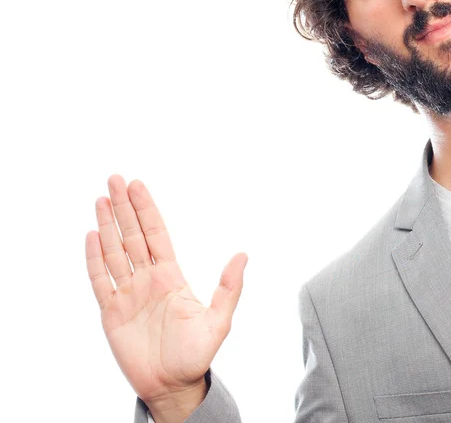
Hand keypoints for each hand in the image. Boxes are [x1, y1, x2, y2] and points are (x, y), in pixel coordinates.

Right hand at [85, 174, 246, 405]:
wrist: (173, 385)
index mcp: (171, 275)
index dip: (146, 209)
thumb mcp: (219, 320)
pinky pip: (100, 281)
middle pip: (133, 235)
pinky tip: (92, 236)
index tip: (137, 185)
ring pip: (115, 252)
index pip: (156, 233)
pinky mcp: (112, 312)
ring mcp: (128, 293)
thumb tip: (243, 255)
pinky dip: (94, 259)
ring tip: (101, 199)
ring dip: (107, 226)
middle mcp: (148, 278)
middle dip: (124, 207)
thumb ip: (229, 287)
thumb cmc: (196, 354)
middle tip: (115, 178)